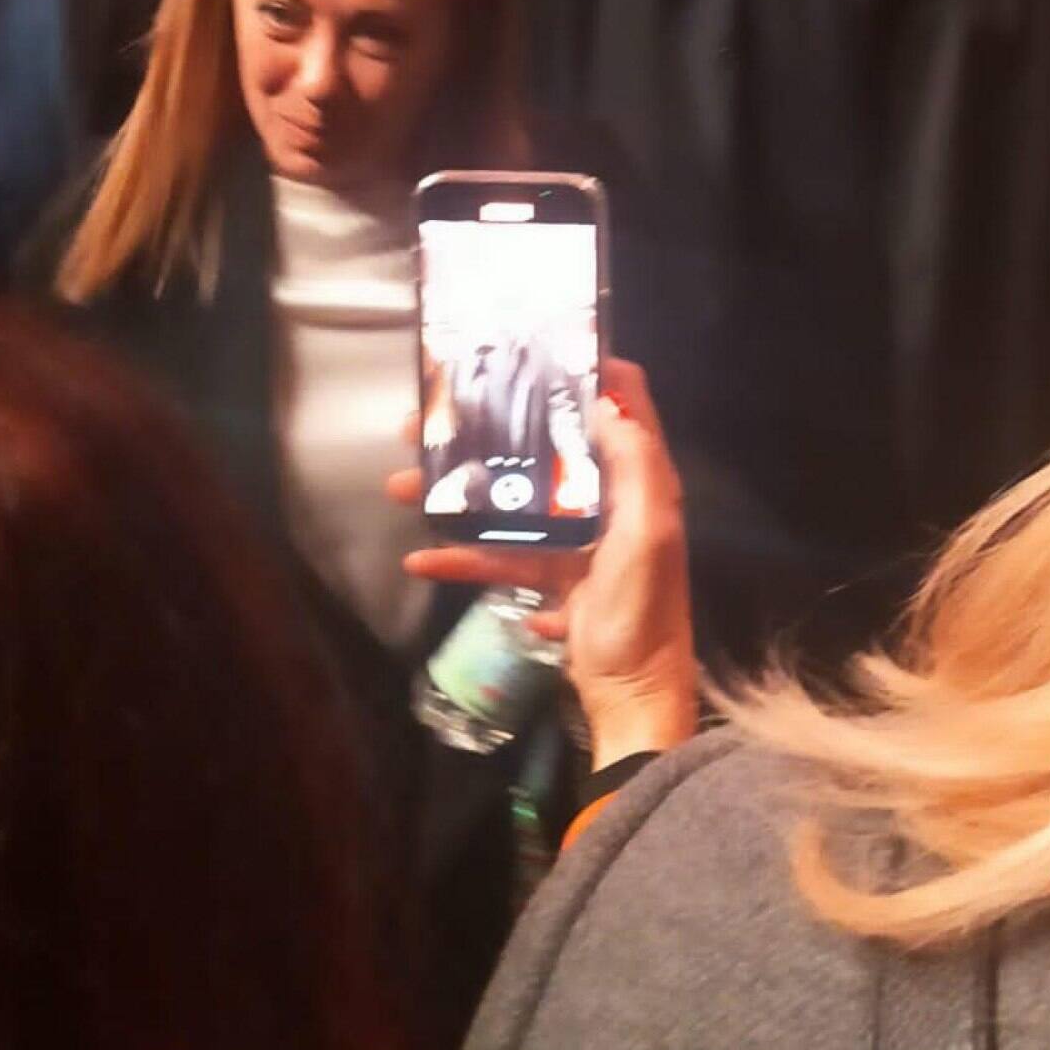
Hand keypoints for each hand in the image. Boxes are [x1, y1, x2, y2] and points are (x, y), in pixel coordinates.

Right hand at [401, 359, 698, 766]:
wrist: (633, 700)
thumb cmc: (643, 614)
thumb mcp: (648, 535)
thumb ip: (635, 468)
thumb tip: (608, 401)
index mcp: (640, 480)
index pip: (623, 403)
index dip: (586, 370)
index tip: (530, 349)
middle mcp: (610, 499)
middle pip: (548, 447)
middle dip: (491, 429)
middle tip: (432, 417)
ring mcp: (577, 538)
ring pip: (512, 501)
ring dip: (458, 491)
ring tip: (401, 481)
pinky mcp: (552, 577)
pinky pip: (500, 558)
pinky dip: (461, 556)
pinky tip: (418, 555)